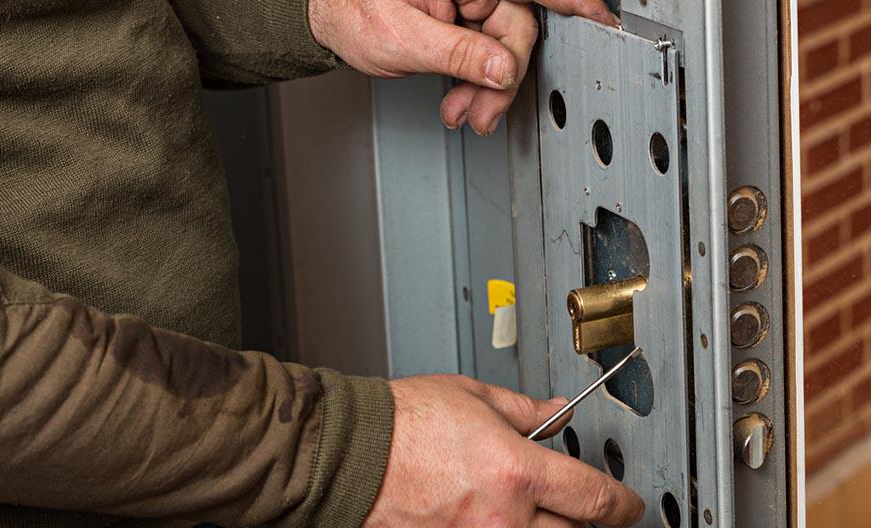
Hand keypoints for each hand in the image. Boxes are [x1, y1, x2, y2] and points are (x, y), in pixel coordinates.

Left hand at [308, 0, 617, 135]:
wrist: (332, 21)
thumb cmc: (353, 13)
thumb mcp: (405, 39)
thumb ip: (459, 54)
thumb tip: (504, 68)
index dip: (568, 1)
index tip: (600, 18)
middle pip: (517, 25)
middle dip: (503, 75)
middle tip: (481, 110)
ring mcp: (468, 1)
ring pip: (504, 47)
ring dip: (487, 88)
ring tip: (461, 112)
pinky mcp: (465, 22)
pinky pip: (487, 55)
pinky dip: (476, 83)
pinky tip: (460, 100)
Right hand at [343, 374, 643, 527]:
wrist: (340, 457)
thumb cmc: (398, 422)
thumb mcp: (472, 397)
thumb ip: (525, 411)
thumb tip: (556, 413)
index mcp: (515, 471)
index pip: (593, 498)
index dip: (620, 504)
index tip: (628, 506)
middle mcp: (499, 520)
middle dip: (566, 521)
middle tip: (545, 497)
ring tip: (467, 492)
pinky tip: (442, 510)